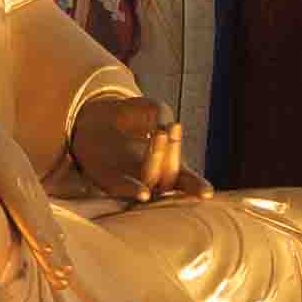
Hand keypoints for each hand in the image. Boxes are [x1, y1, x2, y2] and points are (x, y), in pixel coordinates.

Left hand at [64, 92, 194, 203]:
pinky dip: (133, 190)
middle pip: (170, 178)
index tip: (207, 193)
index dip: (197, 187)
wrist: (94, 117)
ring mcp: (128, 180)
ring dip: (156, 160)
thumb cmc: (131, 116)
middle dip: (172, 153)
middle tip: (167, 129)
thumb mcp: (152, 107)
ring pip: (149, 180)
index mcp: (167, 167)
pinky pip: (120, 188)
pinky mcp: (105, 178)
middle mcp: (150, 179)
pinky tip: (144, 193)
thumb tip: (164, 129)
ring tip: (159, 133)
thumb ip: (162, 114)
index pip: (185, 180)